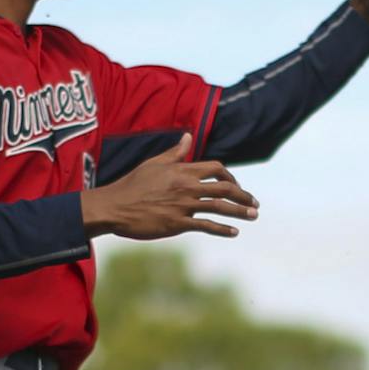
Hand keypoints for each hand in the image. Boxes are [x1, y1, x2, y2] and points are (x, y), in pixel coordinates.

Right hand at [82, 135, 258, 240]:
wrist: (113, 206)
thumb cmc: (132, 185)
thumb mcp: (153, 163)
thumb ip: (175, 153)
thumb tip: (188, 137)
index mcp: (182, 170)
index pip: (216, 169)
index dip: (230, 177)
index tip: (236, 186)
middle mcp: (186, 186)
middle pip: (224, 189)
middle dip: (243, 196)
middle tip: (255, 204)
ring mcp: (183, 205)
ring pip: (220, 207)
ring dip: (240, 212)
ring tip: (253, 216)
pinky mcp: (177, 224)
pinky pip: (206, 225)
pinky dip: (223, 229)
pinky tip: (234, 232)